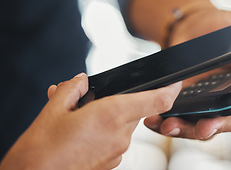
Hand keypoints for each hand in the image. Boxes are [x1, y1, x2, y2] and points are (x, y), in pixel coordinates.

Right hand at [0, 73, 181, 169]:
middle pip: (135, 109)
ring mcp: (117, 152)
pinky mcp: (110, 163)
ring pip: (124, 124)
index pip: (157, 101)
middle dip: (119, 101)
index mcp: (112, 115)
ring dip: (109, 117)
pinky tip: (83, 133)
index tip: (175, 82)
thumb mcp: (54, 108)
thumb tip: (81, 81)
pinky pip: (116, 140)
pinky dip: (105, 132)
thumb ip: (73, 89)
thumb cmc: (41, 149)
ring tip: (81, 117)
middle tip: (93, 100)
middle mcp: (120, 135)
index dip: (170, 89)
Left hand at [144, 8, 230, 139]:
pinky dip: (169, 123)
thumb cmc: (220, 24)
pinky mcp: (189, 104)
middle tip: (206, 126)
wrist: (189, 26)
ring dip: (189, 130)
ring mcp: (211, 103)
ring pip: (206, 126)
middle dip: (220, 125)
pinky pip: (182, 119)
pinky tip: (157, 120)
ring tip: (171, 126)